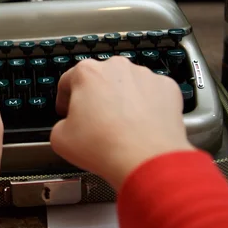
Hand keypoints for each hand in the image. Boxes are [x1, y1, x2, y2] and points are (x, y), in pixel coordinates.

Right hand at [50, 56, 194, 189]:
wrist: (145, 160)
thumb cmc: (104, 146)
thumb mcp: (59, 139)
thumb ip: (60, 125)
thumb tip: (67, 127)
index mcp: (87, 72)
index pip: (68, 80)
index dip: (64, 99)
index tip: (67, 111)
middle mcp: (117, 67)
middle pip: (100, 79)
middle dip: (96, 98)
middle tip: (95, 122)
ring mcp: (145, 76)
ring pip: (127, 85)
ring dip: (122, 101)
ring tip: (121, 127)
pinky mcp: (167, 88)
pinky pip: (152, 94)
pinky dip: (147, 106)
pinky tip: (141, 126)